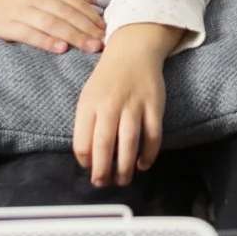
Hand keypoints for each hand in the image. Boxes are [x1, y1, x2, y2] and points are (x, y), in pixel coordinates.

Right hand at [0, 0, 106, 53]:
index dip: (92, 9)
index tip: (108, 21)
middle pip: (67, 11)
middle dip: (89, 26)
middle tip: (106, 39)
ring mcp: (20, 10)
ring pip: (53, 24)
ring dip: (75, 36)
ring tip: (92, 46)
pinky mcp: (7, 26)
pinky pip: (30, 35)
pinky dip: (46, 42)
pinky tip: (62, 49)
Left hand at [72, 23, 178, 184]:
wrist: (133, 51)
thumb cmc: (107, 80)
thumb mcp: (88, 96)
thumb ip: (86, 123)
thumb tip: (89, 156)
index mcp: (89, 104)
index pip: (82, 141)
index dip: (85, 161)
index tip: (89, 168)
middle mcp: (110, 105)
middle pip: (104, 145)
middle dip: (102, 171)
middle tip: (103, 184)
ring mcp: (133, 105)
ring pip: (129, 142)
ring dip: (125, 167)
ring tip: (123, 180)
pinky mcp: (154, 105)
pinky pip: (153, 135)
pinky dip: (149, 154)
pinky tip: (143, 164)